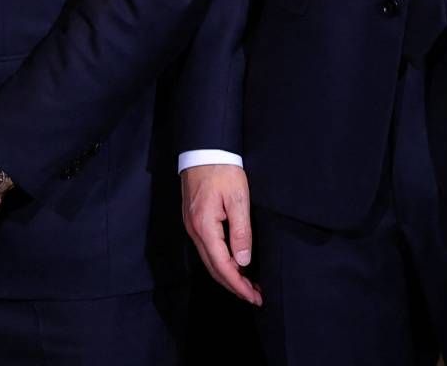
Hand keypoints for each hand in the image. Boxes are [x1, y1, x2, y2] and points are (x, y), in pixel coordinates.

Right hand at [182, 163, 261, 305]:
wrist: (203, 149)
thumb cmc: (222, 170)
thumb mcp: (238, 199)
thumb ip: (241, 231)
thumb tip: (243, 261)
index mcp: (204, 226)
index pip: (222, 265)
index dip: (239, 284)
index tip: (255, 296)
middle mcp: (193, 229)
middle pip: (213, 267)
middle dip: (234, 285)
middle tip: (255, 296)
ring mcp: (191, 225)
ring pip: (209, 260)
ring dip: (228, 275)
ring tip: (249, 284)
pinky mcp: (193, 220)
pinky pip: (207, 249)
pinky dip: (221, 262)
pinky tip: (235, 264)